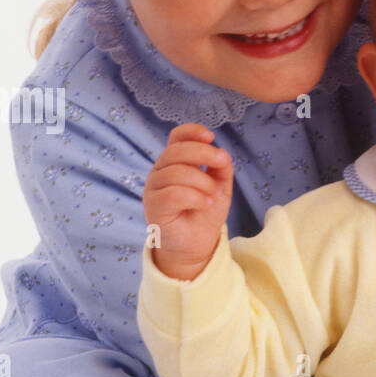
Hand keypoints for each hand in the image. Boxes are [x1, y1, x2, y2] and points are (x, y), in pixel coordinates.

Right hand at [143, 124, 232, 280]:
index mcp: (174, 163)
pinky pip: (173, 194)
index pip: (176, 138)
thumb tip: (222, 153)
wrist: (197, 244)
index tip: (210, 136)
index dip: (191, 132)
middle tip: (222, 163)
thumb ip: (221, 169)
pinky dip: (195, 197)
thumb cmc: (204, 213)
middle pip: (175, 151)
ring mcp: (153, 189)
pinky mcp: (153, 207)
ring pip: (176, 172)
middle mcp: (160, 172)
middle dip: (203, 153)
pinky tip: (205, 204)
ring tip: (212, 197)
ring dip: (202, 183)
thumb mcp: (219, 186)